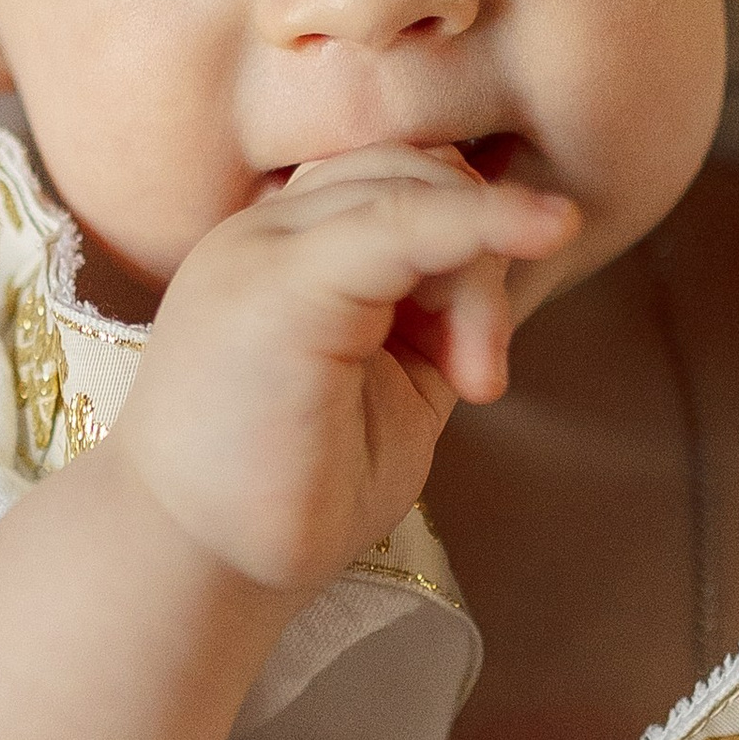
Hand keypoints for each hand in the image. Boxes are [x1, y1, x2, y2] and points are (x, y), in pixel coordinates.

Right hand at [119, 143, 575, 589]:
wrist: (192, 566)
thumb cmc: (291, 492)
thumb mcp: (391, 384)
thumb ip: (435, 314)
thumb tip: (510, 250)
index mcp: (285, 251)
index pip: (399, 183)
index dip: (472, 241)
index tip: (483, 367)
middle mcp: (266, 233)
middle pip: (414, 173)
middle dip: (482, 254)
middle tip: (481, 380)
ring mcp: (262, 249)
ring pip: (415, 189)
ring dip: (477, 278)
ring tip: (474, 383)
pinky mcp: (278, 285)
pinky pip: (403, 219)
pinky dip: (482, 220)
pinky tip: (546, 225)